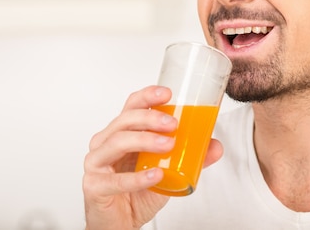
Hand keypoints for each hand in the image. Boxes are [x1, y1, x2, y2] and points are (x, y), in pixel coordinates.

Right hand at [82, 86, 223, 229]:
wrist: (121, 223)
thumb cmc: (137, 192)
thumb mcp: (168, 171)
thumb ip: (190, 158)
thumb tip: (215, 146)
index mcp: (121, 133)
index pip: (131, 106)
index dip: (147, 96)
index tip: (167, 93)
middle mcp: (105, 143)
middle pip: (124, 120)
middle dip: (150, 118)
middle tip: (173, 124)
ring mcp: (96, 163)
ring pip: (117, 142)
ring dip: (145, 140)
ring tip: (168, 145)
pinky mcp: (94, 186)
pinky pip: (116, 179)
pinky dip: (138, 177)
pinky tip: (156, 175)